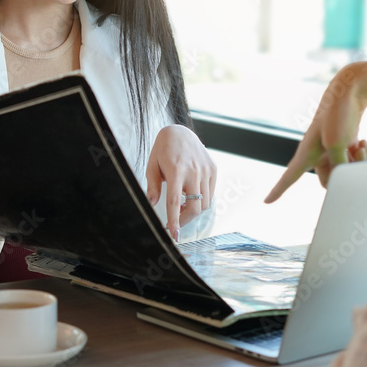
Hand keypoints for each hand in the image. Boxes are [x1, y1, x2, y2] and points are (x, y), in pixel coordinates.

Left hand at [145, 125, 216, 240]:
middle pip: (195, 208)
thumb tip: (152, 203)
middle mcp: (194, 171)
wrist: (180, 131)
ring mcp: (206, 170)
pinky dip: (202, 200)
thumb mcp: (152, 166)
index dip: (174, 221)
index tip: (174, 235)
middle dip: (185, 220)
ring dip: (193, 210)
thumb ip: (152, 186)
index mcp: (176, 170)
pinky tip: (191, 195)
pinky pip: (210, 193)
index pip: (175, 202)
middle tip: (175, 222)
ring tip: (182, 205)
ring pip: (205, 203)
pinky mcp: (213, 169)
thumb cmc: (163, 149)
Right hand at [265, 64, 366, 202]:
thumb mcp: (339, 146)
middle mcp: (317, 154)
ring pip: (344, 170)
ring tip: (359, 147)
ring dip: (356, 161)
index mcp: (306, 154)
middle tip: (350, 156)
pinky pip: (353, 159)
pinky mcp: (344, 144)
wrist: (350, 89)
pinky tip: (362, 141)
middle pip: (329, 181)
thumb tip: (345, 177)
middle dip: (343, 174)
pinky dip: (361, 153)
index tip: (266, 202)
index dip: (277, 191)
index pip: (288, 178)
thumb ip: (340, 167)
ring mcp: (331, 149)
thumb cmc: (339, 116)